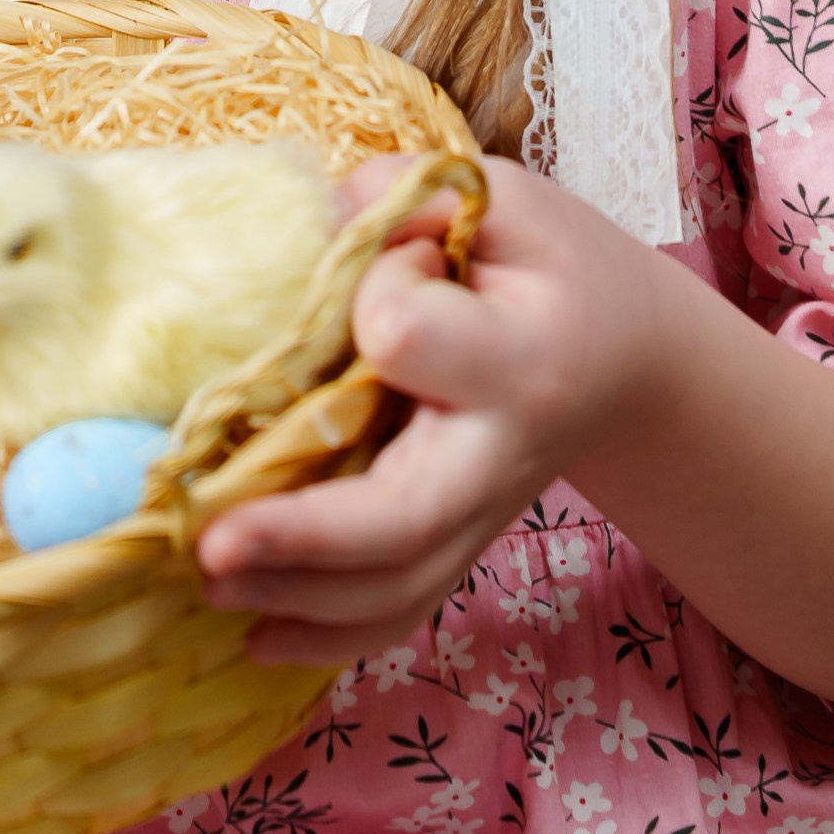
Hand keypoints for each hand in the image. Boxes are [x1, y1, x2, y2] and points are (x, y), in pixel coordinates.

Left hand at [194, 156, 660, 665]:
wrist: (627, 360)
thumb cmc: (557, 269)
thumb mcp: (507, 202)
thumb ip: (410, 196)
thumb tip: (316, 220)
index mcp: (519, 357)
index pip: (407, 337)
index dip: (370, 295)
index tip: (378, 255)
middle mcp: (500, 456)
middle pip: (402, 519)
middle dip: (302, 538)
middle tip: (209, 543)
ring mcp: (480, 516)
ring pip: (393, 588)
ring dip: (295, 597)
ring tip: (206, 578)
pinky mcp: (458, 545)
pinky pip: (397, 612)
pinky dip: (326, 637)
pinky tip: (258, 637)